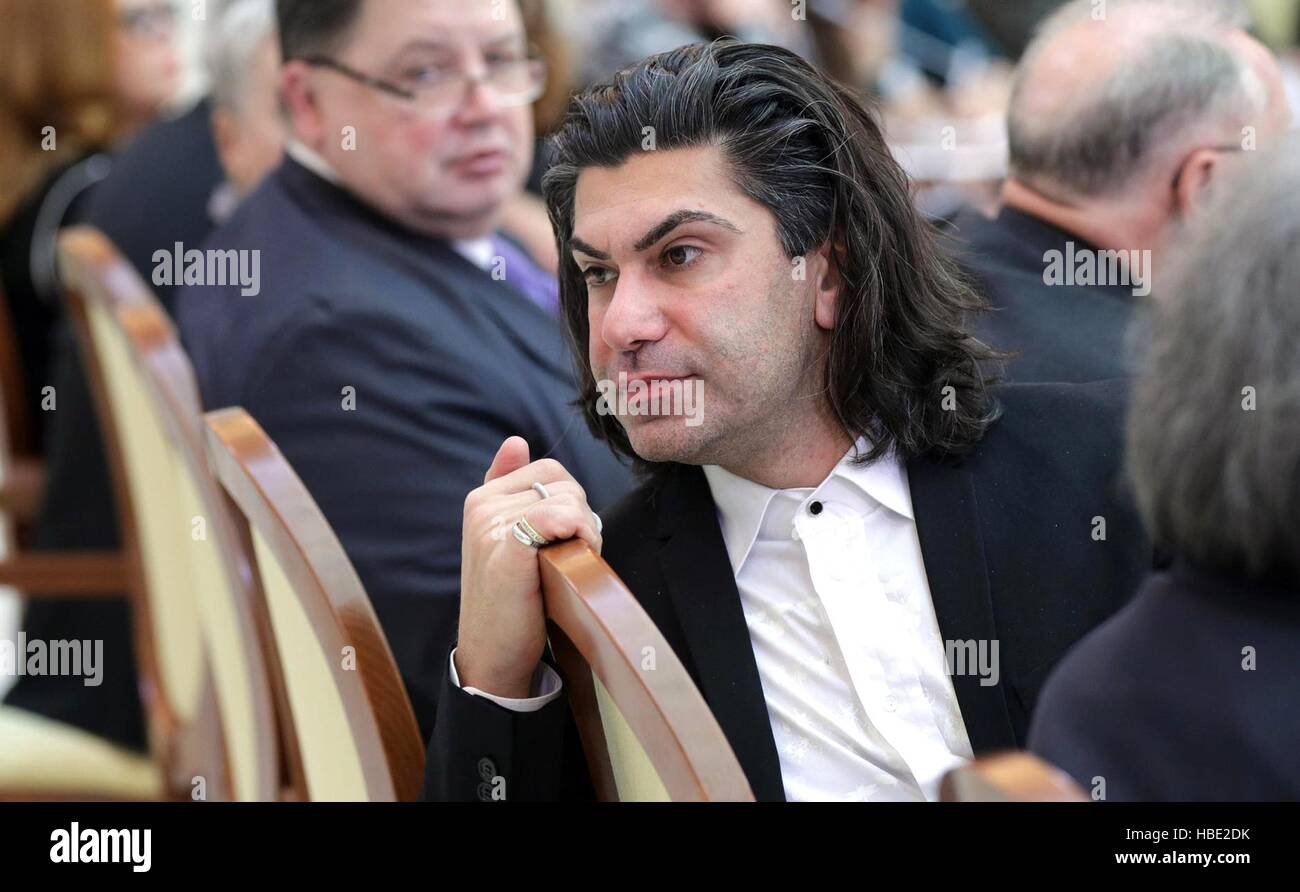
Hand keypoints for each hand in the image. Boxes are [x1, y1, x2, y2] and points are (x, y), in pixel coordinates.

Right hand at [455, 437, 602, 698]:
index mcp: (483, 497)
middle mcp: (482, 504)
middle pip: (564, 483)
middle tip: (569, 558)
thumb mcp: (509, 538)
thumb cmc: (513, 599)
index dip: (572, 502)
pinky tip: (569, 561)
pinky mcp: (505, 547)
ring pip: (567, 500)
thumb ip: (512, 490)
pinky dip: (577, 534)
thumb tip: (516, 441)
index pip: (550, 469)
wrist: (494, 654)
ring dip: (584, 532)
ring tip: (565, 566)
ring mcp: (490, 525)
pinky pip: (557, 516)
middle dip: (581, 518)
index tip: (566, 540)